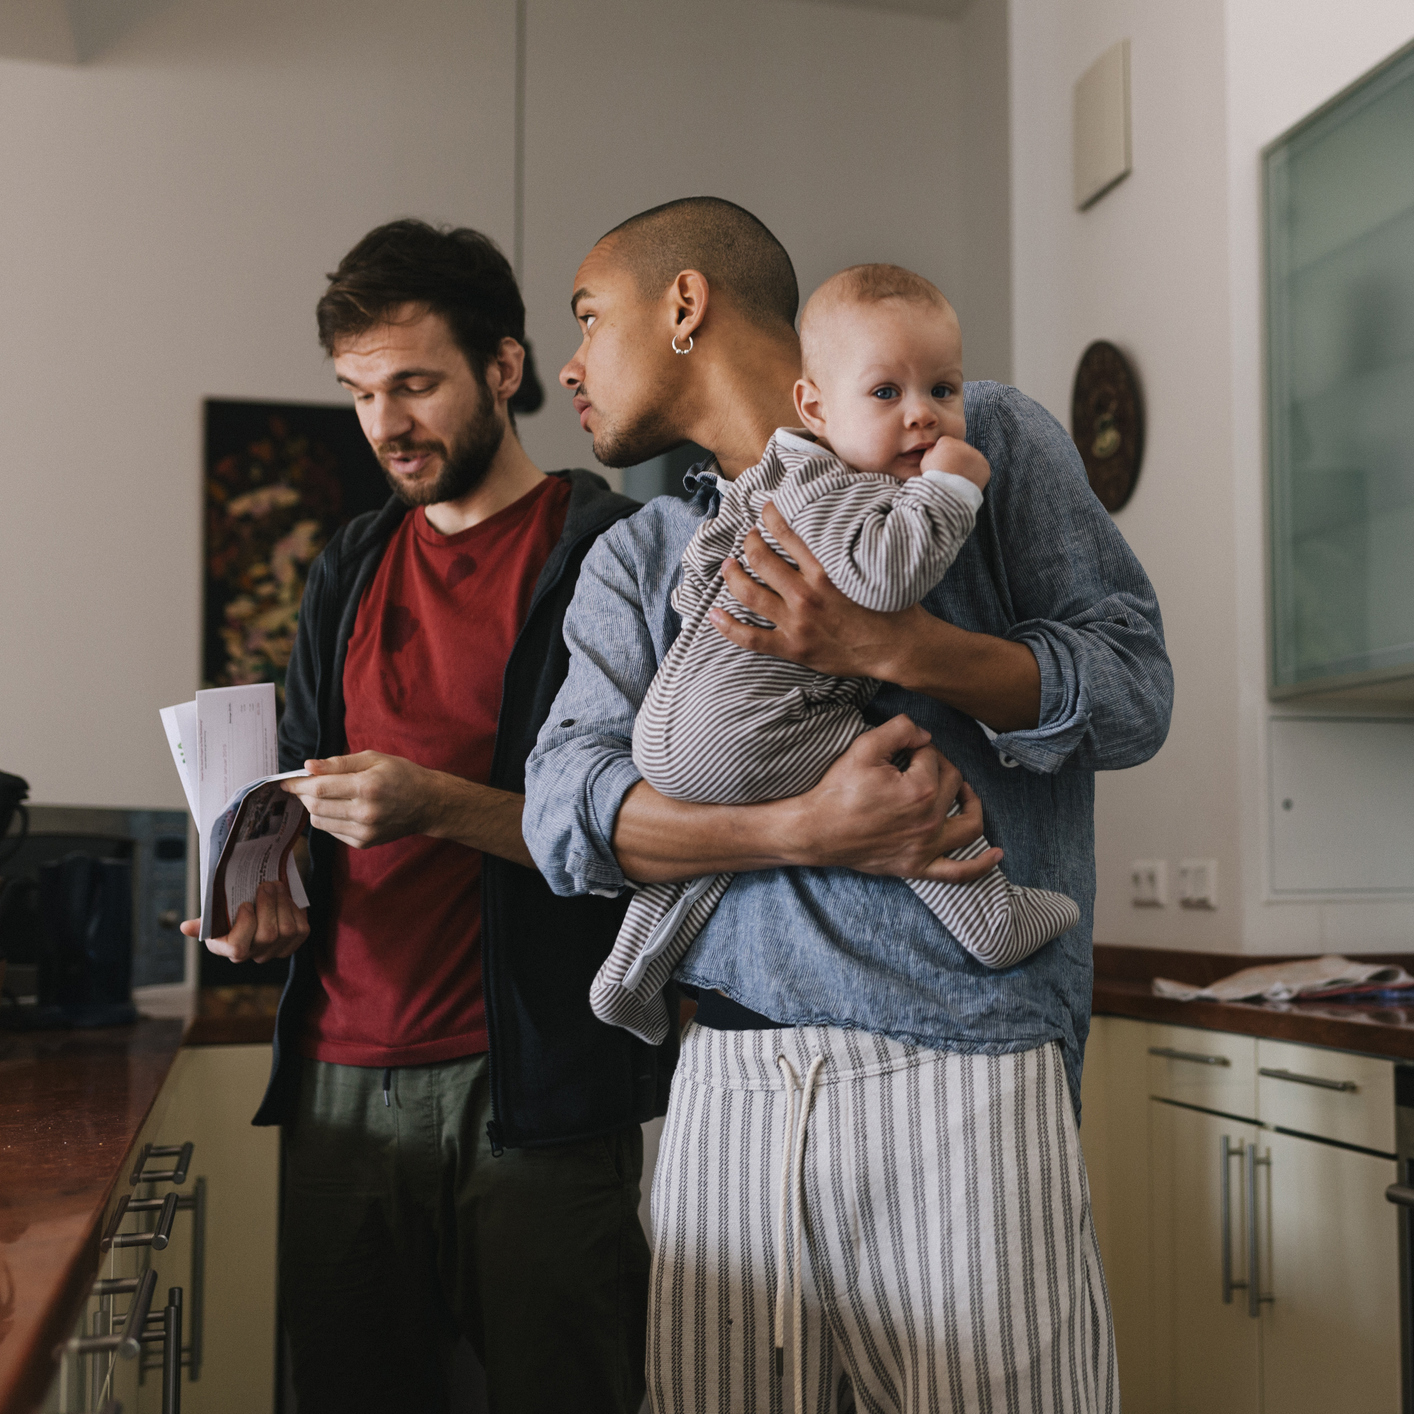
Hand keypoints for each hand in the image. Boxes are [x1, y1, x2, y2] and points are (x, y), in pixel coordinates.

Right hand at [180, 879, 307, 963]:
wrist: (257, 906)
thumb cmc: (232, 909)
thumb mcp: (216, 913)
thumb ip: (204, 921)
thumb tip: (186, 927)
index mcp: (227, 948)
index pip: (238, 948)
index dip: (245, 925)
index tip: (245, 904)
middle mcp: (251, 954)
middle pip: (267, 936)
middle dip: (269, 906)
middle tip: (266, 884)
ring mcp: (273, 951)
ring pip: (287, 931)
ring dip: (283, 904)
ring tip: (277, 886)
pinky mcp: (292, 944)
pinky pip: (301, 930)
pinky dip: (295, 911)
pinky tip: (287, 898)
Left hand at [281, 752, 442, 847]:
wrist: (428, 804)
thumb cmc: (402, 775)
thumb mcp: (373, 759)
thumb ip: (339, 763)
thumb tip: (309, 767)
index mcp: (367, 787)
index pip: (319, 788)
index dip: (298, 784)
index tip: (286, 781)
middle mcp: (364, 812)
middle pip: (315, 806)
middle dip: (304, 794)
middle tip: (305, 784)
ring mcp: (364, 831)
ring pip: (319, 821)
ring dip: (314, 807)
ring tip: (324, 795)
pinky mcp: (364, 842)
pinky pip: (332, 831)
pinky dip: (328, 819)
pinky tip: (339, 808)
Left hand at [709, 500, 924, 680]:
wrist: (898, 647)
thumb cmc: (891, 606)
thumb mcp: (873, 566)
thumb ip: (850, 547)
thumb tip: (839, 521)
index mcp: (824, 570)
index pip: (786, 533)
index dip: (769, 517)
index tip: (764, 510)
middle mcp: (805, 594)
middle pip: (760, 560)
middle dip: (748, 543)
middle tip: (747, 538)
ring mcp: (796, 622)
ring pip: (749, 593)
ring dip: (732, 576)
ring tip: (727, 566)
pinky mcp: (792, 647)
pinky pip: (750, 637)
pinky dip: (728, 626)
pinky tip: (714, 614)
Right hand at [788, 714, 1001, 882]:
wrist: (815, 831)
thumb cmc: (837, 791)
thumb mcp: (863, 748)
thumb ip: (899, 730)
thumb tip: (925, 735)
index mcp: (920, 789)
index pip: (934, 758)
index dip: (919, 748)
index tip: (903, 750)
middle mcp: (929, 820)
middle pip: (953, 783)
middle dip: (940, 767)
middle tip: (918, 763)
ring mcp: (926, 846)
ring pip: (969, 824)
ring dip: (972, 804)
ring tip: (964, 794)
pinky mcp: (918, 866)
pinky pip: (958, 872)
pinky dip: (981, 865)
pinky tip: (996, 855)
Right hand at [921, 434, 990, 489]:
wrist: (948, 493)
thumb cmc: (933, 478)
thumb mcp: (925, 461)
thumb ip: (931, 451)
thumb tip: (936, 448)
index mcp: (947, 441)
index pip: (945, 443)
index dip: (942, 455)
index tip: (940, 465)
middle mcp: (964, 445)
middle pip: (959, 450)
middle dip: (956, 459)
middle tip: (950, 474)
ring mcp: (976, 455)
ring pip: (971, 459)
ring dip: (966, 466)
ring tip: (958, 480)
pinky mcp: (985, 467)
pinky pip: (980, 469)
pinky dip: (975, 475)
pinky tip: (966, 482)